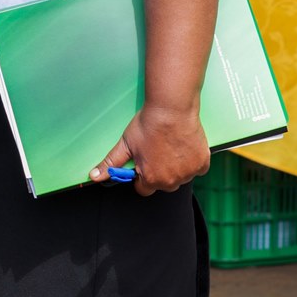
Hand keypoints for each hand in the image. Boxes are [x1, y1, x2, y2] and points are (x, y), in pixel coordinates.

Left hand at [89, 102, 209, 195]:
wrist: (171, 108)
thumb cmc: (148, 125)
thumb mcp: (125, 145)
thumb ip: (111, 164)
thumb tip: (94, 176)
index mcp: (152, 180)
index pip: (144, 188)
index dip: (141, 176)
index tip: (143, 163)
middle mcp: (172, 181)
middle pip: (163, 184)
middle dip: (159, 172)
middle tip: (157, 151)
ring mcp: (189, 173)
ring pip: (180, 177)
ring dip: (176, 168)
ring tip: (169, 147)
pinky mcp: (202, 163)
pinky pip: (196, 169)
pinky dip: (191, 161)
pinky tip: (183, 147)